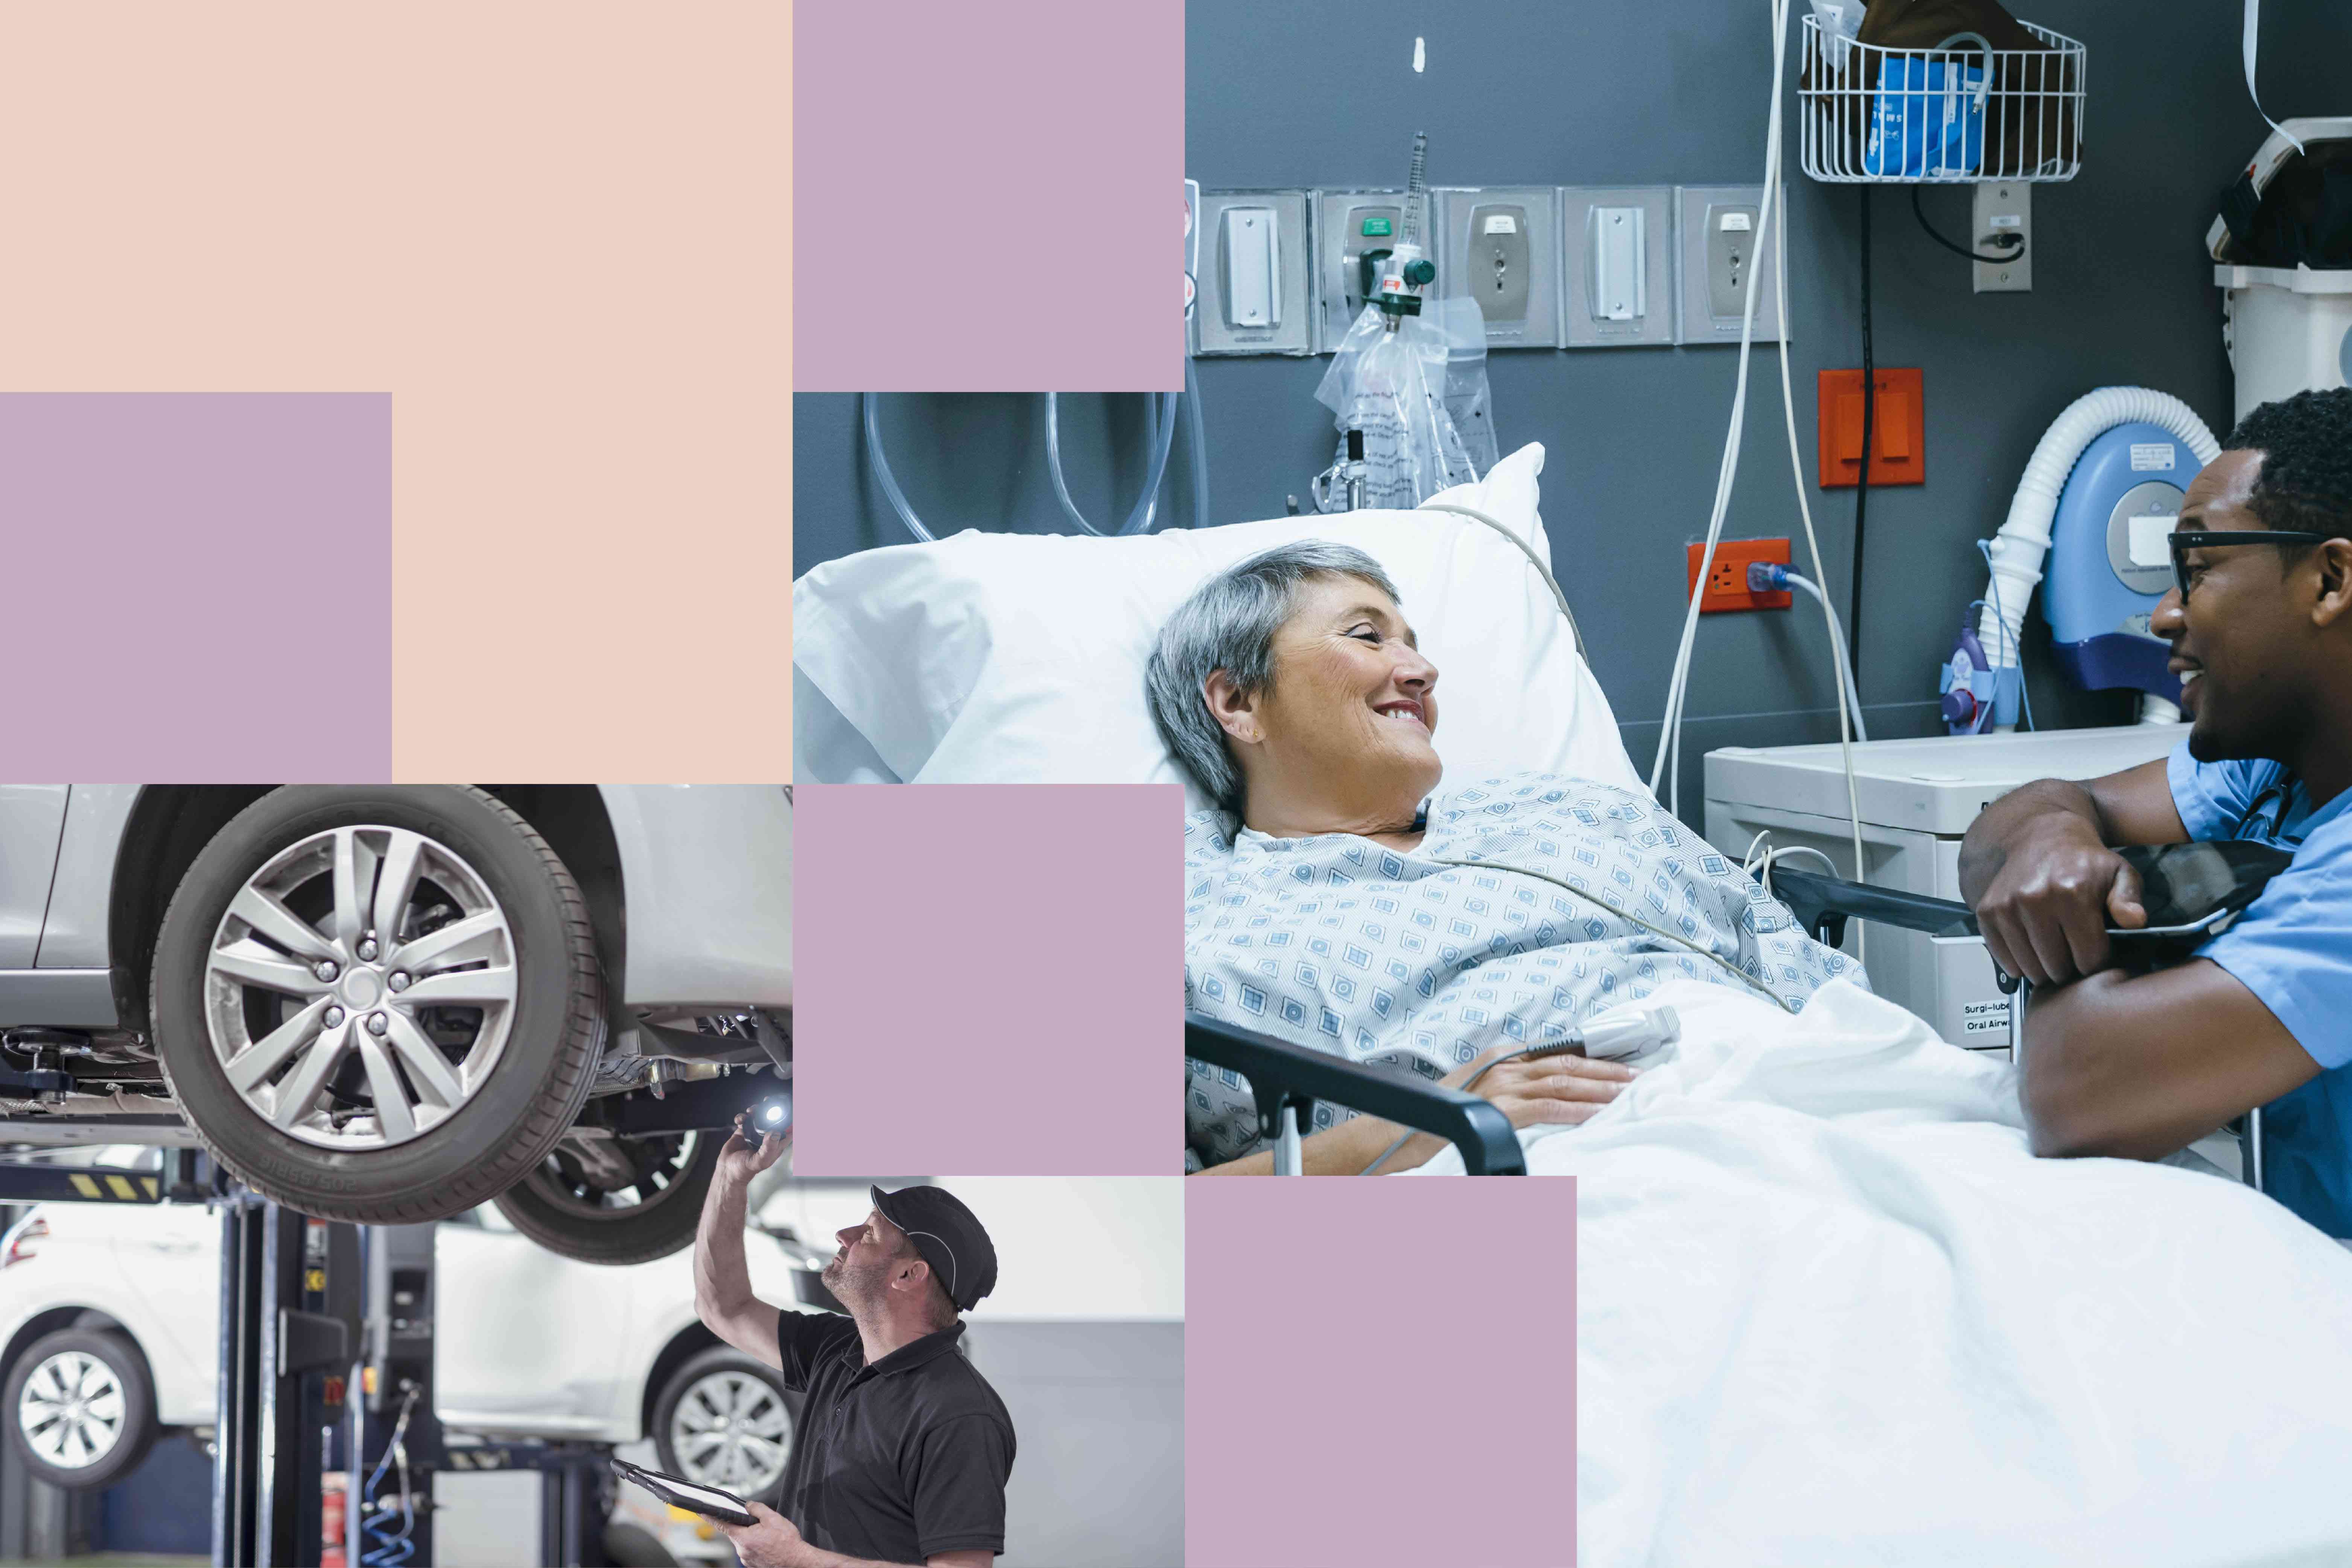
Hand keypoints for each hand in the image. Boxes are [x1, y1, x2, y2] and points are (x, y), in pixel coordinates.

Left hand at [716, 1500, 808, 1567]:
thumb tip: (748, 1506)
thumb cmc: (787, 1543)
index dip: (711, 1517)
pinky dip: (755, 1545)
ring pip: (743, 1541)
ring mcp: (746, 1559)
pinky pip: (748, 1550)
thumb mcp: (773, 1518)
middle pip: (735, 1532)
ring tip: (768, 1536)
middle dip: (744, 1526)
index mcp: (744, 1538)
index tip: (702, 1512)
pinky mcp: (751, 1564)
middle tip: (759, 1524)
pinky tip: (768, 1544)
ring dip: (751, 1536)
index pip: (722, 1525)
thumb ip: (757, 1509)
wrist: (796, 1561)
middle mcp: (742, 1551)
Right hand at [717, 1112, 789, 1188]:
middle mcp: (767, 1138)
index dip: (792, 1120)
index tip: (790, 1108)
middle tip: (768, 1101)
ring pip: (758, 1117)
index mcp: (775, 1144)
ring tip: (751, 1110)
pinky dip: (742, 1117)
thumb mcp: (760, 1160)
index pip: (788, 1130)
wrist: (727, 1171)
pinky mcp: (742, 1132)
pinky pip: (744, 1120)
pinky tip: (740, 1120)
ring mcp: (754, 1134)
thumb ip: (769, 1147)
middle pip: (773, 1119)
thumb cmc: (745, 1170)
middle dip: (772, 1109)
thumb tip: (776, 1132)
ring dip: (756, 1110)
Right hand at [1439, 1043, 1638, 1130]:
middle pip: (1566, 1063)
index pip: (1555, 1053)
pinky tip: (1598, 1113)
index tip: (1620, 1063)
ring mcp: (1502, 1086)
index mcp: (1501, 1057)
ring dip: (1600, 1088)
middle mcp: (1504, 1066)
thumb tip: (1544, 1091)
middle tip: (1638, 1077)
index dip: (1591, 1057)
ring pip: (1563, 1081)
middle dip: (1606, 1070)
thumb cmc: (1440, 1117)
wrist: (1402, 1131)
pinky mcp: (1501, 1110)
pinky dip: (1577, 1109)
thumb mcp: (1476, 1090)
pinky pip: (1549, 1107)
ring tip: (1628, 1093)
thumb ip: (1509, 1085)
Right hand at [1971, 818, 2145, 986]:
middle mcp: (2037, 898)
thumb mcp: (2119, 873)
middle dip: (2070, 968)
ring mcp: (2008, 906)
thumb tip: (2135, 920)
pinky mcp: (1988, 911)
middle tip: (2074, 955)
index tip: (2096, 952)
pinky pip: (2003, 958)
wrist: (2040, 837)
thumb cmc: (2082, 861)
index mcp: (2074, 892)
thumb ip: (2130, 899)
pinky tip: (2032, 951)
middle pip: (2059, 967)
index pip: (2090, 958)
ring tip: (2054, 954)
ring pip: (2031, 968)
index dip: (2097, 962)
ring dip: (2045, 969)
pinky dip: (2018, 963)